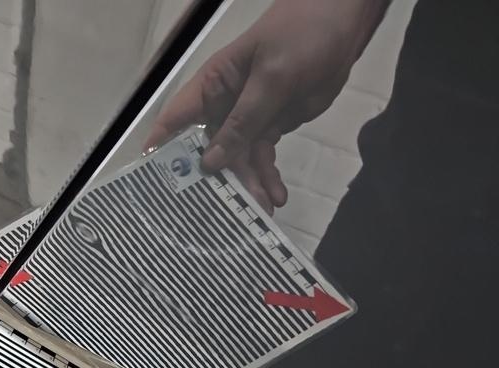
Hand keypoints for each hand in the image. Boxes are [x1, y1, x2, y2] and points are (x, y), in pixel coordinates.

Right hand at [146, 0, 386, 212]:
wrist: (346, 23)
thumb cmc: (300, 36)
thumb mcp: (271, 79)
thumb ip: (243, 122)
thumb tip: (211, 163)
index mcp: (212, 85)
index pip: (176, 118)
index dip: (162, 148)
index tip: (154, 182)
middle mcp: (224, 104)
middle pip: (211, 149)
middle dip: (219, 179)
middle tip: (224, 212)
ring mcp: (248, 116)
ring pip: (240, 158)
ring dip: (250, 184)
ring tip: (262, 210)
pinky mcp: (272, 124)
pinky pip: (263, 155)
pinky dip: (269, 176)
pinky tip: (277, 196)